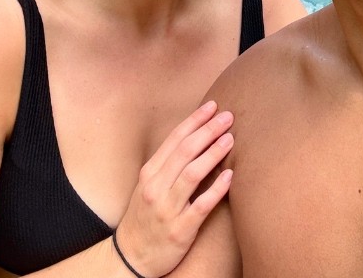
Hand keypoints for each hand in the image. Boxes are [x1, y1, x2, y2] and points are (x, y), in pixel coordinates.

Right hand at [113, 101, 234, 276]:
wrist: (132, 256)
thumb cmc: (145, 216)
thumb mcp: (149, 186)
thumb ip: (168, 165)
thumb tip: (197, 139)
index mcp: (149, 173)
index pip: (174, 139)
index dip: (194, 120)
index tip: (212, 106)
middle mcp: (156, 188)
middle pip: (185, 151)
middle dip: (208, 130)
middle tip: (228, 117)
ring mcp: (167, 209)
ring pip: (192, 174)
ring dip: (213, 154)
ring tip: (230, 140)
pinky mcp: (180, 229)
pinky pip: (201, 205)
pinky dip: (216, 189)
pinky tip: (231, 176)